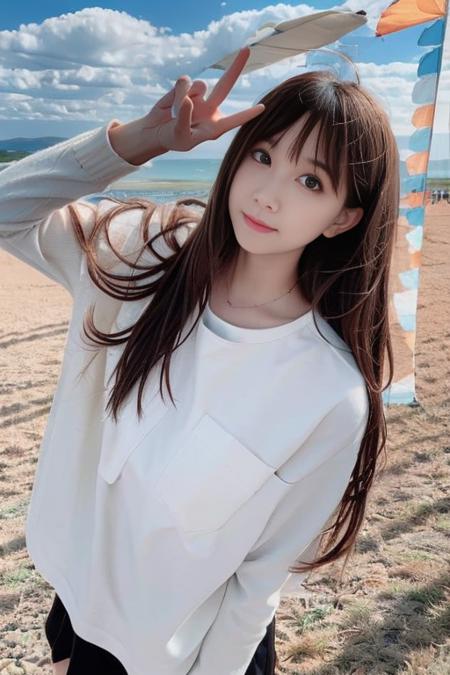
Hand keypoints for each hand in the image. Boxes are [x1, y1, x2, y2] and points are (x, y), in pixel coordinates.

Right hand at [141, 46, 264, 151]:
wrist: (157, 130)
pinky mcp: (184, 88)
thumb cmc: (173, 138)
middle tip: (247, 49)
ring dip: (184, 97)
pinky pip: (184, 82)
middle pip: (225, 85)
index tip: (262, 108)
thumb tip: (189, 99)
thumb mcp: (181, 136)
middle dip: (236, 67)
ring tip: (174, 113)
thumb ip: (185, 119)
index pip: (234, 120)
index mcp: (214, 126)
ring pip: (198, 85)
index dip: (247, 114)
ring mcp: (198, 96)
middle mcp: (210, 108)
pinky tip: (171, 105)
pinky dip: (176, 93)